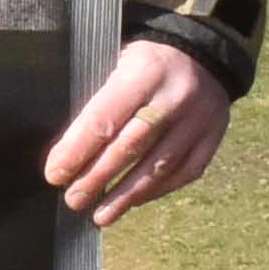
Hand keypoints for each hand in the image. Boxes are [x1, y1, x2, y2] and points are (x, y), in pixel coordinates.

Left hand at [42, 34, 228, 222]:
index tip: (55, 174)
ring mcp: (200, 120)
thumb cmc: (144, 63)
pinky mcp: (213, 137)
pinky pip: (184, 172)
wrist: (202, 54)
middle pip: (132, 146)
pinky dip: (156, 191)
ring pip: (160, 166)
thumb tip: (65, 151)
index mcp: (144, 71)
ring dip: (126, 195)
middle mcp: (176, 97)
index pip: (105, 117)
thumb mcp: (117, 61)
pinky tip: (132, 202)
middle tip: (73, 199)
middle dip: (98, 177)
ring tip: (99, 215)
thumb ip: (98, 101)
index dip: (78, 150)